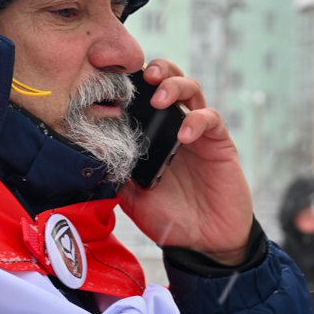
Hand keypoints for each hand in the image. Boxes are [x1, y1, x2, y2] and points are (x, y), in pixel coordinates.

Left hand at [118, 59, 253, 264]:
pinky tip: (184, 135)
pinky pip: (211, 118)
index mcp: (152, 135)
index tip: (114, 79)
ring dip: (175, 86)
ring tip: (160, 99)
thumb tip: (93, 155)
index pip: (142, 96)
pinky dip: (196, 120)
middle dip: (158, 70)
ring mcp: (198, 133)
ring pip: (192, 89)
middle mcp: (174, 127)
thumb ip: (118, 175)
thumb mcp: (133, 198)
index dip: (131, 83)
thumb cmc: (169, 218)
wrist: (203, 243)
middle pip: (169, 81)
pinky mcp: (219, 143)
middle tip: (145, 76)